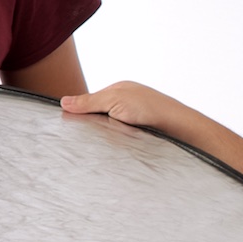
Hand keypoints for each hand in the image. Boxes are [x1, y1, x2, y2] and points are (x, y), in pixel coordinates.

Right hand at [59, 81, 204, 143]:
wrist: (180, 129)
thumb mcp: (114, 100)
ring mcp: (133, 120)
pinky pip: (119, 141)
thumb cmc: (152, 109)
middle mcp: (126, 104)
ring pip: (107, 130)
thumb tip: (63, 102)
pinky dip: (114, 145)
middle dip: (90, 125)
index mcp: (119, 91)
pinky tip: (111, 150)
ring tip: (97, 145)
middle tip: (78, 138)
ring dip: (103, 138)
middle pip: (97, 116)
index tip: (65, 122)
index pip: (90, 101)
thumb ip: (88, 102)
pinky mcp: (139, 136)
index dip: (78, 111)